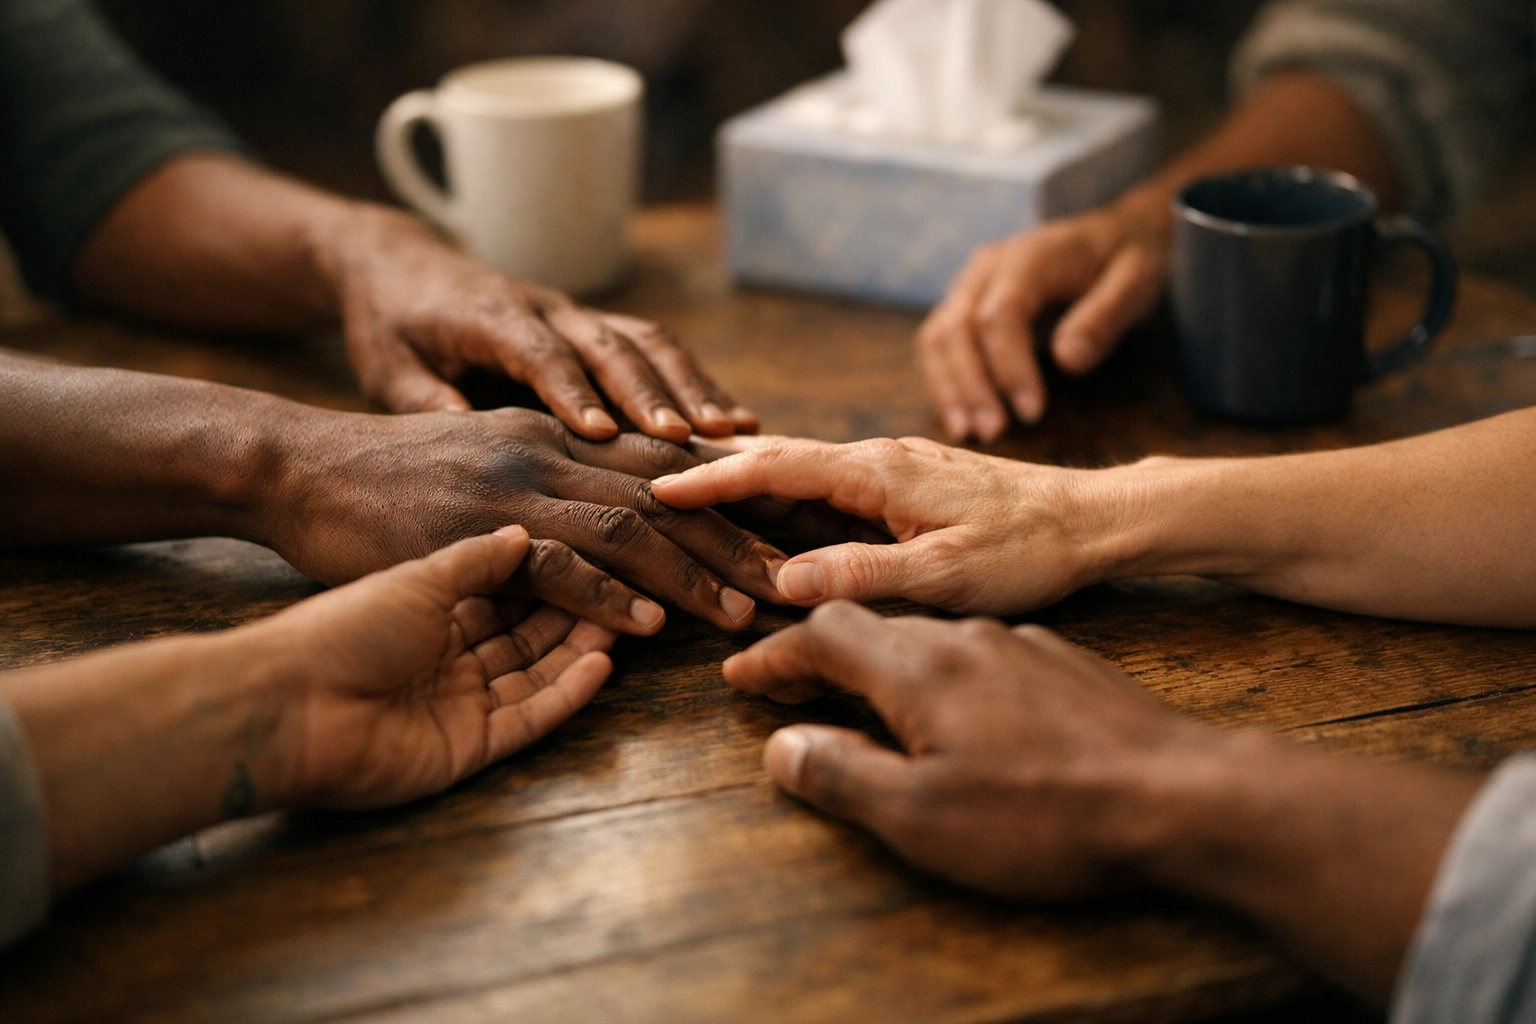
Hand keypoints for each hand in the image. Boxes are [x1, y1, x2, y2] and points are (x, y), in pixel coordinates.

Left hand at [257, 527, 615, 807]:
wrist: (289, 702)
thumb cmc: (343, 627)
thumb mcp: (417, 577)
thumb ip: (477, 561)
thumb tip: (527, 533)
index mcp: (432, 615)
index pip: (509, 594)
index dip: (554, 575)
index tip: (601, 551)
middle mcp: (450, 659)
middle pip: (530, 635)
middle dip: (579, 610)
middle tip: (632, 584)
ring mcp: (460, 705)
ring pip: (538, 675)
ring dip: (581, 648)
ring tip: (631, 619)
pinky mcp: (467, 749)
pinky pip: (530, 719)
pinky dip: (567, 694)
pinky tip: (602, 663)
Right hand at [264, 407, 789, 629]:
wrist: (301, 469)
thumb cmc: (399, 478)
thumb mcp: (492, 462)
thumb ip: (558, 486)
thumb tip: (624, 531)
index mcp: (559, 434)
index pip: (669, 466)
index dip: (738, 500)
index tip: (792, 534)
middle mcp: (548, 448)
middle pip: (668, 495)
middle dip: (740, 538)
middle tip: (796, 579)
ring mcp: (510, 486)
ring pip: (629, 524)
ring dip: (694, 571)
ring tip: (744, 611)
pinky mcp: (469, 530)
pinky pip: (553, 562)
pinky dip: (605, 595)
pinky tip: (647, 625)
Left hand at [325, 209, 757, 440]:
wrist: (402, 265)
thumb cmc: (391, 324)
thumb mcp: (386, 366)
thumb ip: (427, 402)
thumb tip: (468, 444)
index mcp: (490, 317)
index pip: (537, 354)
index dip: (569, 391)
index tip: (600, 434)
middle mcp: (545, 308)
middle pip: (609, 345)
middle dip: (652, 392)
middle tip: (686, 440)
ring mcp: (577, 313)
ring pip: (647, 342)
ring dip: (692, 385)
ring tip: (732, 431)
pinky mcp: (595, 325)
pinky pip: (656, 348)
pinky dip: (697, 381)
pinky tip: (734, 421)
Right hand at [652, 436, 1115, 613]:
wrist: (1091, 519)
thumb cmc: (1027, 548)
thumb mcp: (945, 574)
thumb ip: (861, 573)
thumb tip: (779, 580)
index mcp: (877, 471)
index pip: (774, 466)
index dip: (711, 479)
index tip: (657, 485)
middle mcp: (878, 458)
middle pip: (776, 458)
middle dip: (713, 468)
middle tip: (652, 477)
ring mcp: (892, 467)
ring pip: (800, 469)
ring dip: (746, 481)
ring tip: (689, 492)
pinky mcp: (906, 484)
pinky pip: (827, 483)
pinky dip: (786, 494)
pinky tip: (770, 512)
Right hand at [727, 602, 1482, 1004]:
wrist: (1185, 792)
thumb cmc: (1046, 812)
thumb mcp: (923, 817)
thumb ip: (842, 776)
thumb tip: (781, 746)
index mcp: (918, 664)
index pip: (822, 634)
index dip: (774, 657)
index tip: (741, 677)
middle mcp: (965, 636)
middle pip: (873, 626)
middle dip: (822, 655)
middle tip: (790, 692)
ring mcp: (1020, 645)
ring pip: (930, 638)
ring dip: (885, 665)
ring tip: (868, 705)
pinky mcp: (1064, 664)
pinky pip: (981, 655)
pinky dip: (944, 675)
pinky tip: (960, 715)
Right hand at [917, 198, 1169, 440]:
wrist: (1115, 233)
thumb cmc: (1127, 260)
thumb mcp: (1136, 282)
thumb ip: (1104, 317)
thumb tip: (1067, 360)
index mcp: (1031, 255)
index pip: (1001, 314)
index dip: (1010, 366)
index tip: (1032, 412)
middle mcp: (988, 267)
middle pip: (957, 327)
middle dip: (971, 385)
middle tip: (995, 432)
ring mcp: (971, 285)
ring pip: (937, 337)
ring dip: (949, 388)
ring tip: (968, 433)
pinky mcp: (965, 305)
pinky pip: (939, 344)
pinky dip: (944, 382)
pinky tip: (961, 419)